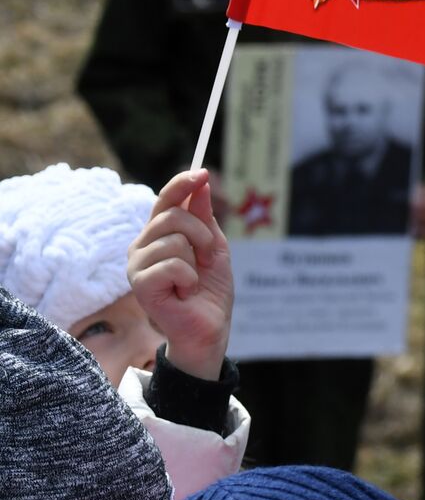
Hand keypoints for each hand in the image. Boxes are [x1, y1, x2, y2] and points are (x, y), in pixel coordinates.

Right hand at [127, 169, 234, 380]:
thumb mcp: (213, 246)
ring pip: (174, 240)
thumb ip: (204, 217)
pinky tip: (185, 293)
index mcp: (159, 234)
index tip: (201, 173)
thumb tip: (200, 183)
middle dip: (201, 234)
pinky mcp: (139, 285)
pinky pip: (172, 265)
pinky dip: (189, 279)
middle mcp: (142, 245)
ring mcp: (137, 265)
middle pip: (172, 215)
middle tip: (206, 258)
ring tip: (193, 280)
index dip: (182, 184)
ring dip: (195, 260)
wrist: (209, 327)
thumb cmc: (209, 289)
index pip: (165, 200)